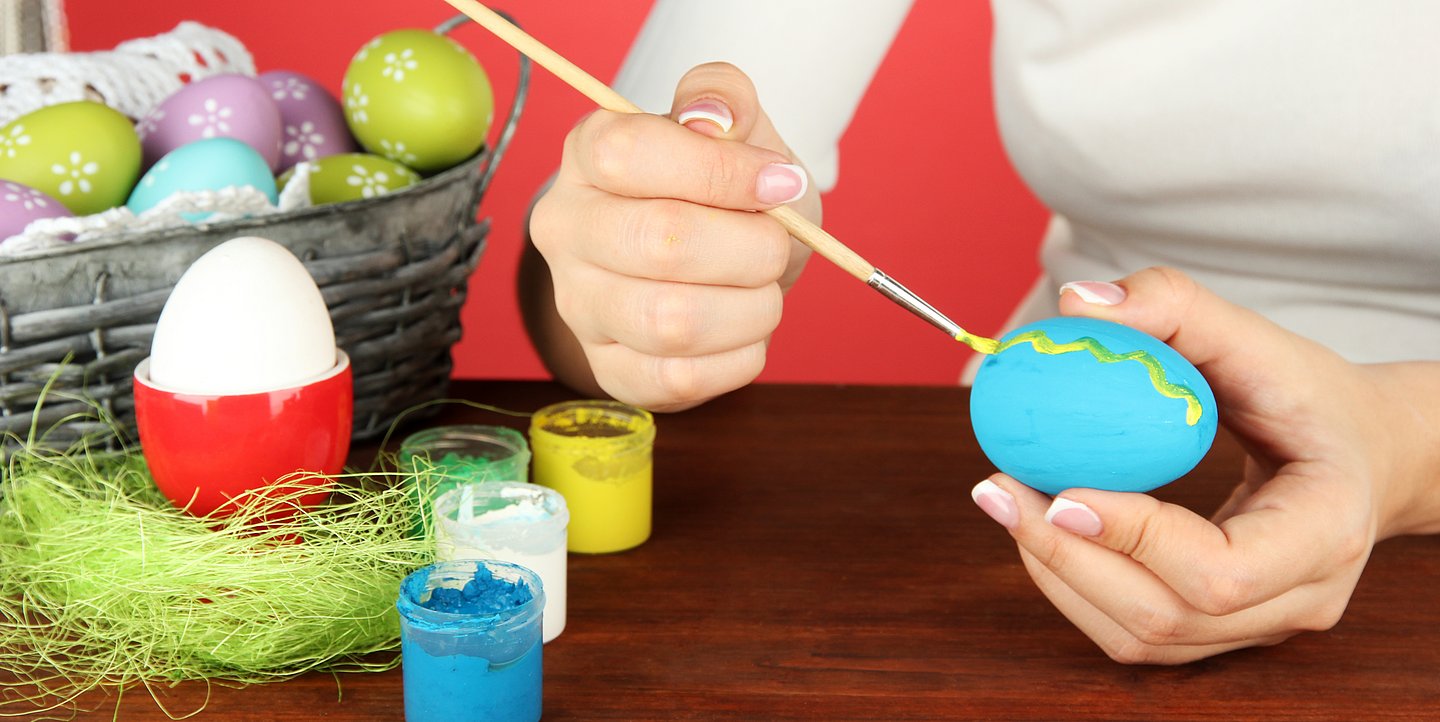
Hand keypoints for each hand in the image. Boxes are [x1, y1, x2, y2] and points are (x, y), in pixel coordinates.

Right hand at [525, 62, 819, 410]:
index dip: (721, 171)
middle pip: (659, 242)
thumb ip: (724, 97)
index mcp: (589, 152)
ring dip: (752, 307)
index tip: (778, 181)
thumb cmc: (724, 192)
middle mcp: (567, 229)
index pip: (632, 154)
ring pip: (672, 321)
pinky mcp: (609, 370)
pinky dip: (740, 356)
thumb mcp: (736, 129)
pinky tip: (747, 330)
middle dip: (751, 247)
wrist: (716, 262)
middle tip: (779, 244)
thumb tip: (711, 116)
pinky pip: (679, 380)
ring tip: (764, 288)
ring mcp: (579, 305)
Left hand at [969, 266, 1439, 662]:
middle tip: (995, 488)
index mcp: (1327, 529)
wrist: (1358, 453)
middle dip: (1066, 558)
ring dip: (1057, 574)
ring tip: (1006, 503)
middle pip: (1168, 616)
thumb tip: (1076, 303)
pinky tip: (1040, 527)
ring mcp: (1262, 625)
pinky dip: (1073, 585)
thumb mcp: (1258, 338)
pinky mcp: (1223, 631)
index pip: (1223, 572)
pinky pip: (1136, 633)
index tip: (1060, 490)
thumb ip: (1172, 305)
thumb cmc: (1308, 393)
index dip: (1135, 540)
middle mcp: (1301, 597)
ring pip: (1143, 638)